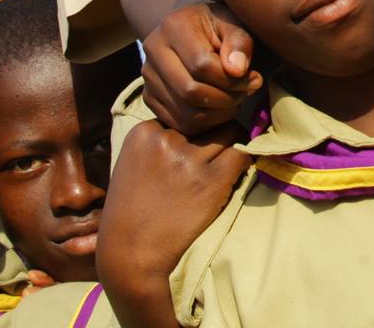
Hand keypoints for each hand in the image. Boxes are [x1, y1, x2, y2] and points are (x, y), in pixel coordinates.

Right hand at [98, 120, 249, 327]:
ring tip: (218, 172)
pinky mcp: (211, 180)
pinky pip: (242, 155)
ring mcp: (190, 159)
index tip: (186, 156)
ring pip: (230, 133)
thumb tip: (198, 126)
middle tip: (207, 164)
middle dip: (212, 138)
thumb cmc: (130, 214)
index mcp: (143, 131)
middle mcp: (167, 139)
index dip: (192, 135)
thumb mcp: (132, 165)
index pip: (185, 117)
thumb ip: (159, 143)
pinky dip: (243, 162)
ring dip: (230, 149)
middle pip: (209, 123)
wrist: (131, 257)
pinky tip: (232, 176)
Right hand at [141, 3, 260, 134]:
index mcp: (173, 26)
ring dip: (219, 113)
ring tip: (237, 99)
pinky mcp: (149, 97)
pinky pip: (179, 123)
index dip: (233, 79)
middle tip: (248, 92)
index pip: (202, 65)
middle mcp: (152, 51)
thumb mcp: (235, 24)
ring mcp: (147, 77)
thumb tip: (237, 70)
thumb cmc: (220, 26)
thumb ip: (240, 43)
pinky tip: (221, 108)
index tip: (255, 79)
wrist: (194, 30)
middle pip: (190, 91)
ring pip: (185, 112)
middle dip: (227, 98)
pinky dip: (206, 122)